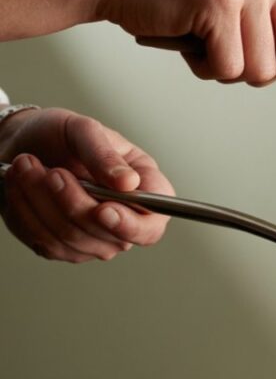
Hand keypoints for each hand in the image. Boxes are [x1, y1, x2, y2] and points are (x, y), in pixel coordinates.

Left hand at [0, 108, 172, 262]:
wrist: (23, 144)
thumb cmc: (60, 136)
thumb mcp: (84, 131)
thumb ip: (106, 155)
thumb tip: (130, 183)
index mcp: (145, 188)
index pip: (151, 225)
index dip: (131, 226)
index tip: (103, 210)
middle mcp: (124, 219)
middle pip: (105, 234)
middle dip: (71, 201)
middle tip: (53, 172)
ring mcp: (94, 238)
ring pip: (71, 239)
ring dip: (42, 203)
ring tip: (28, 168)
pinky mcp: (61, 247)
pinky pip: (44, 242)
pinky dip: (26, 212)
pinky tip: (21, 186)